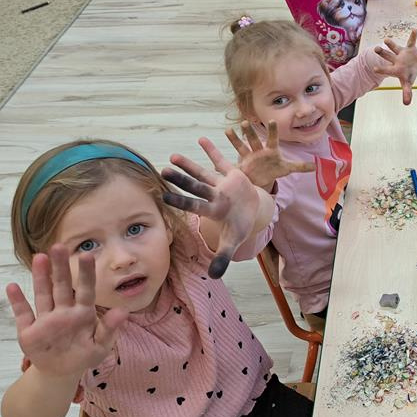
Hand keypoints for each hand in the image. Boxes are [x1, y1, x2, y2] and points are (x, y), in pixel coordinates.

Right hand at [6, 245, 124, 380]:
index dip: (86, 273)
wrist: (61, 373)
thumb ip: (109, 328)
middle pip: (62, 286)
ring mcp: (46, 319)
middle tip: (58, 246)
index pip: (86, 290)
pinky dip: (17, 302)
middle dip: (60, 267)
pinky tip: (12, 286)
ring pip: (43, 294)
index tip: (87, 254)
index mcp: (83, 314)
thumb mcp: (100, 346)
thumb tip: (124, 311)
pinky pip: (23, 314)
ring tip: (39, 257)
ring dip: (40, 277)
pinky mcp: (29, 331)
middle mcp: (64, 312)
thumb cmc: (84, 355)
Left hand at [162, 138, 264, 278]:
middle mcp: (213, 196)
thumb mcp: (234, 241)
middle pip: (195, 186)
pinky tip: (201, 139)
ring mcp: (221, 185)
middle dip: (180, 179)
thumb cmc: (240, 226)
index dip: (180, 200)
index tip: (163, 196)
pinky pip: (222, 161)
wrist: (253, 211)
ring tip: (172, 157)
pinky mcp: (232, 174)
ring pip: (203, 173)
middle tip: (163, 172)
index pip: (194, 204)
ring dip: (189, 164)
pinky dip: (212, 150)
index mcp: (213, 210)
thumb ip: (223, 257)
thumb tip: (214, 277)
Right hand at [225, 120, 313, 191]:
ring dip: (235, 139)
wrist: (262, 178)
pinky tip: (216, 150)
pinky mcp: (241, 164)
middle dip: (250, 132)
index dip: (273, 130)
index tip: (272, 120)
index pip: (273, 139)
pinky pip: (233, 159)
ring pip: (241, 146)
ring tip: (228, 130)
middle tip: (246, 122)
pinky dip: (225, 156)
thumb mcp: (287, 168)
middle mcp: (259, 150)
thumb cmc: (274, 170)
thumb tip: (315, 166)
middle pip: (255, 140)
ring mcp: (249, 156)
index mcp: (271, 150)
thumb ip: (300, 166)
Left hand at [374, 28, 416, 104]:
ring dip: (391, 44)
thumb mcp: (407, 84)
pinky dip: (413, 36)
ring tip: (386, 39)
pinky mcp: (409, 48)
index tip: (373, 69)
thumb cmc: (407, 74)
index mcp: (395, 69)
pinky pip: (411, 41)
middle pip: (387, 56)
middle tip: (376, 49)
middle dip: (382, 53)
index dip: (381, 70)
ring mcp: (402, 53)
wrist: (412, 64)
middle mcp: (396, 60)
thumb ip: (406, 92)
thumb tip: (406, 104)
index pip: (387, 70)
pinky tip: (415, 30)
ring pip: (395, 47)